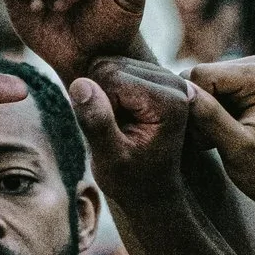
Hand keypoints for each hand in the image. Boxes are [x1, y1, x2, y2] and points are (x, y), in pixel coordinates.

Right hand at [67, 57, 191, 195]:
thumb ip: (98, 123)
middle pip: (111, 66)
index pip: (111, 76)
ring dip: (104, 95)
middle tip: (114, 131)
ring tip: (118, 125)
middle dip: (101, 97)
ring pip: (109, 65)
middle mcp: (175, 82)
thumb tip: (80, 84)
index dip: (99, 106)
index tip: (114, 135)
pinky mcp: (156, 77)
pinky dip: (108, 91)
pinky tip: (120, 116)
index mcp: (171, 101)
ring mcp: (167, 77)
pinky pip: (114, 69)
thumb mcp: (110, 159)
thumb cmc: (131, 180)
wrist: (150, 189)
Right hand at [183, 58, 254, 205]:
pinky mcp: (238, 85)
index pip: (200, 74)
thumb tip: (183, 89)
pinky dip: (205, 117)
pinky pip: (204, 93)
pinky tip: (219, 135)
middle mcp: (254, 65)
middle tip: (214, 141)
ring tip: (218, 140)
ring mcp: (245, 73)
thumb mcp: (237, 148)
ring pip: (196, 86)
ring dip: (200, 117)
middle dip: (197, 111)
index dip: (195, 105)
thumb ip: (210, 117)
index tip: (210, 136)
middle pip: (197, 77)